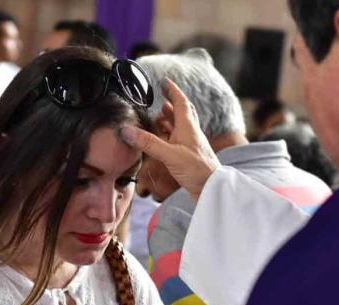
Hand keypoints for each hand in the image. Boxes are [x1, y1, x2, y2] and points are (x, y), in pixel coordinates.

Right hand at [119, 78, 220, 200]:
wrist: (212, 189)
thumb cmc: (197, 170)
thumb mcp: (169, 154)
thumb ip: (148, 142)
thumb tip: (126, 130)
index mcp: (188, 127)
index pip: (181, 102)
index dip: (172, 90)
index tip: (164, 81)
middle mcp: (191, 133)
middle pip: (182, 112)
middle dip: (172, 103)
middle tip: (162, 97)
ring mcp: (191, 145)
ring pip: (180, 126)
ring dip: (170, 119)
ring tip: (159, 116)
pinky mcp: (189, 156)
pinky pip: (178, 140)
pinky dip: (169, 135)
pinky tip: (164, 140)